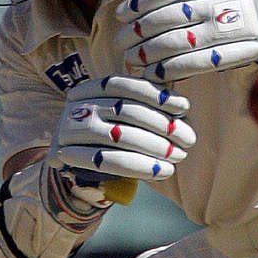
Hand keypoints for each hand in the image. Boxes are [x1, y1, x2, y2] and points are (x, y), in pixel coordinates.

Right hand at [0, 76, 195, 257]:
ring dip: (154, 147)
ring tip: (178, 155)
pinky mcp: (68, 156)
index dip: (156, 95)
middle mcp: (78, 104)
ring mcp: (70, 129)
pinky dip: (140, 167)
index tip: (184, 107)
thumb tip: (182, 107)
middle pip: (125, 111)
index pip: (126, 85)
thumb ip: (144, 106)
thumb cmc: (109, 132)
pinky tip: (162, 171)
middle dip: (161, 125)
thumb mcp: (120, 112)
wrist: (74, 159)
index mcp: (92, 87)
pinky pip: (108, 162)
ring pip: (118, 136)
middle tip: (188, 138)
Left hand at [115, 0, 257, 81]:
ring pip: (176, 42)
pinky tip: (152, 72)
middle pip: (167, 18)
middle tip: (120, 39)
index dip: (141, 2)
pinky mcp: (229, 55)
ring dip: (147, 51)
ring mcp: (223, 32)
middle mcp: (215, 7)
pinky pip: (193, 64)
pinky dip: (169, 69)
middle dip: (137, 30)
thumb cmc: (232, 1)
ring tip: (131, 56)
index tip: (122, 12)